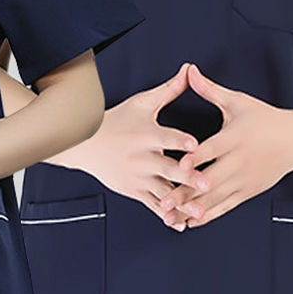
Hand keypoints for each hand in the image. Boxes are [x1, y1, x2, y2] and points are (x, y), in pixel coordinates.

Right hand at [46, 61, 209, 229]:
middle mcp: (142, 158)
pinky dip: (167, 214)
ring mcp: (138, 177)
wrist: (85, 143)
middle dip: (187, 177)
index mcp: (146, 135)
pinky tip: (183, 223)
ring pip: (163, 192)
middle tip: (207, 182)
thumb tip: (189, 70)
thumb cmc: (118, 121)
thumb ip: (169, 90)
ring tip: (200, 211)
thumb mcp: (142, 103)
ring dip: (182, 202)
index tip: (195, 146)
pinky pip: (153, 205)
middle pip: (167, 168)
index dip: (180, 141)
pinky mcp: (134, 190)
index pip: (165, 137)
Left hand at [160, 63, 292, 227]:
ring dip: (193, 207)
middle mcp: (240, 161)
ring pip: (216, 197)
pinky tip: (190, 221)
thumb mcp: (238, 102)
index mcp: (235, 138)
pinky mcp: (248, 191)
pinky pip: (226, 206)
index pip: (213, 149)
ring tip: (171, 216)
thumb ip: (210, 90)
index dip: (196, 158)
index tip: (179, 166)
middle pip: (210, 179)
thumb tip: (189, 71)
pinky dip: (208, 214)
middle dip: (186, 191)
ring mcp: (244, 179)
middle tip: (164, 200)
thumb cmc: (265, 119)